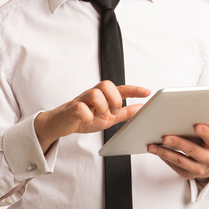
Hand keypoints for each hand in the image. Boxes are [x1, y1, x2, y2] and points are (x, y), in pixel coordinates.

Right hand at [35, 81, 149, 151]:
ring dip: (101, 107)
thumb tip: (141, 108)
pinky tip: (88, 121)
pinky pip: (80, 108)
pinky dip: (87, 116)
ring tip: (99, 116)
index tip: (147, 92)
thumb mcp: (108, 117)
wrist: (61, 124)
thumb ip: (124, 113)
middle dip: (114, 99)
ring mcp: (81, 100)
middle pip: (106, 85)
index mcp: (103, 96)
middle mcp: (92, 94)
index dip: (134, 90)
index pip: (120, 88)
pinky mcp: (71, 109)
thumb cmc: (84, 118)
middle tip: (112, 111)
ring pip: (95, 93)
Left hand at [147, 117, 208, 183]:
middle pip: (192, 150)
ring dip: (165, 152)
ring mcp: (198, 169)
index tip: (197, 126)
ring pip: (180, 160)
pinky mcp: (187, 174)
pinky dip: (163, 157)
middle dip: (178, 143)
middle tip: (165, 136)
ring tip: (152, 145)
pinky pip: (173, 165)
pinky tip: (155, 150)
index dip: (206, 133)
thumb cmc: (208, 143)